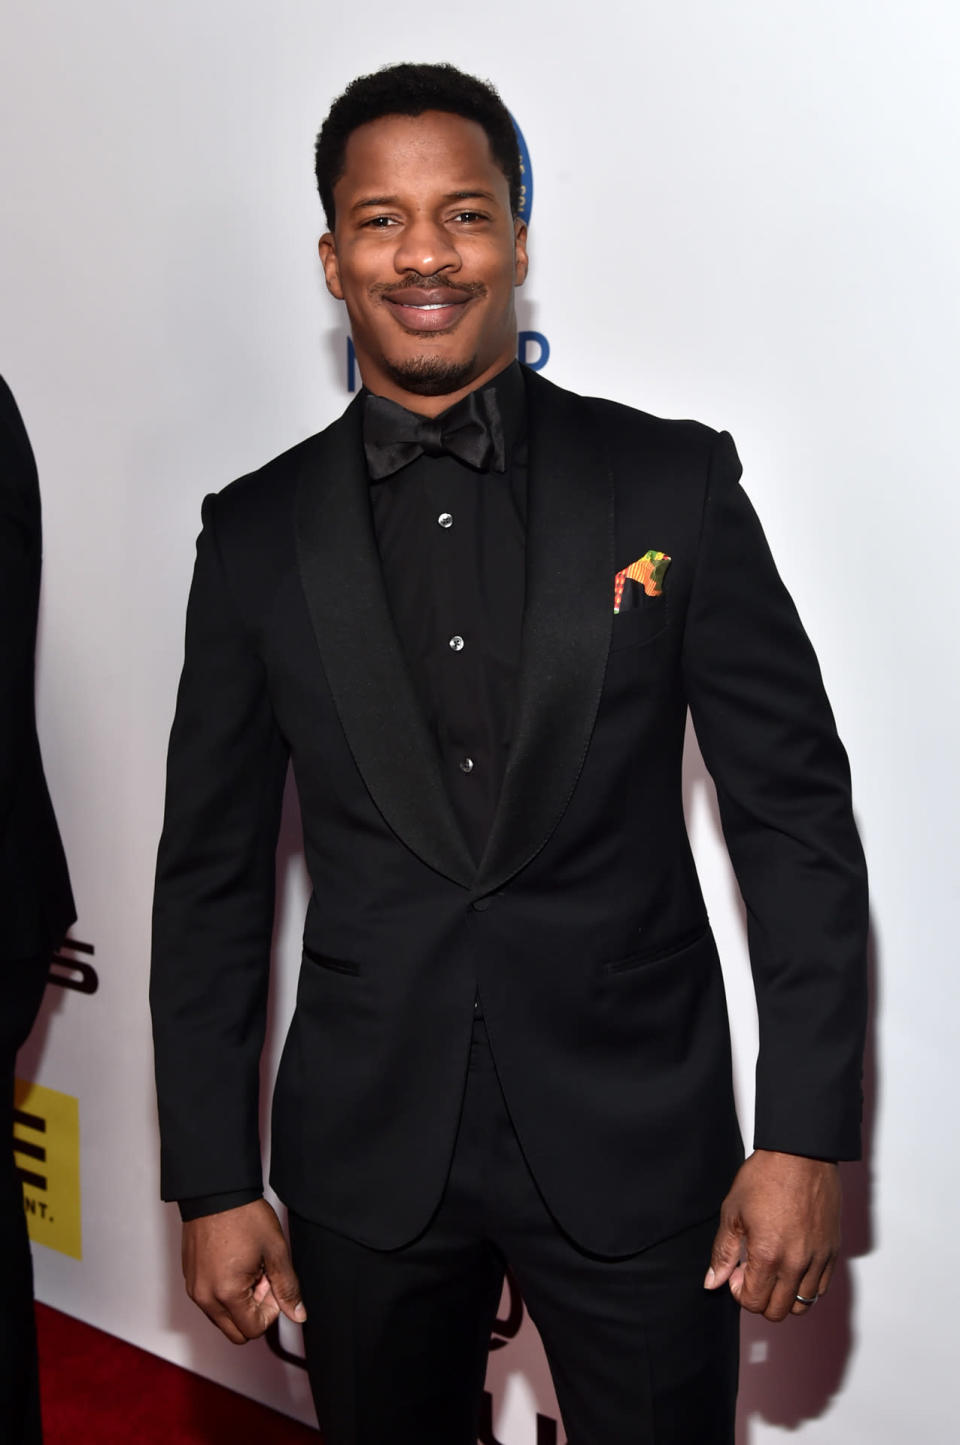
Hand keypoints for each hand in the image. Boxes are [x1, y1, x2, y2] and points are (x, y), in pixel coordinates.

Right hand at [182, 1198, 305, 1343]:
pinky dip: (225, 1292)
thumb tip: (298, 1314)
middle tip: (263, 1279)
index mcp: (226, 1293)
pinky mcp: (190, 1278)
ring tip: (250, 1268)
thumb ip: (287, 1287)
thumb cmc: (243, 1216)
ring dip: (240, 1302)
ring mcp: (194, 1288)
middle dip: (254, 1312)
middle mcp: (205, 1297)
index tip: (273, 1284)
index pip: (253, 1330)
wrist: (215, 1191)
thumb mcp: (275, 1250)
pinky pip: (209, 1301)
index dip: (270, 1311)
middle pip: (235, 1332)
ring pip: (222, 1318)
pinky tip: (235, 1264)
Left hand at [704, 1150, 839, 1321]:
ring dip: (784, 1295)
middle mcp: (797, 1263)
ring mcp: (818, 1259)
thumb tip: (713, 1282)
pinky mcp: (833, 1251)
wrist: (801, 1155)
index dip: (739, 1292)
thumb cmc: (766, 1177)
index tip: (737, 1272)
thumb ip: (723, 1252)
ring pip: (803, 1304)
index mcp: (768, 1255)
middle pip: (778, 1311)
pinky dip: (806, 1285)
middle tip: (752, 1271)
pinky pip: (822, 1287)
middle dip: (760, 1298)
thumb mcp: (733, 1211)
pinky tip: (792, 1263)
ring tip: (773, 1269)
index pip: (754, 1302)